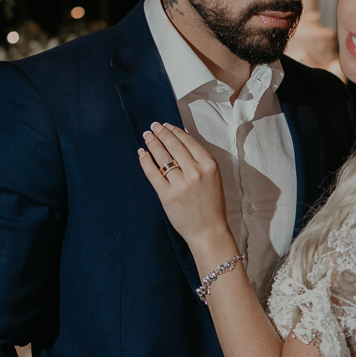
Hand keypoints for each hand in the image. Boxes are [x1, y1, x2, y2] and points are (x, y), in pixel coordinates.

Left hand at [138, 123, 232, 252]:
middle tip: (153, 127)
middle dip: (161, 133)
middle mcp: (195, 172)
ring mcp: (181, 184)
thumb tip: (181, 142)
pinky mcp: (168, 195)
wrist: (208, 230)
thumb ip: (199, 161)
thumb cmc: (211, 205)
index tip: (166, 125)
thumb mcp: (213, 178)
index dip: (175, 131)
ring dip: (153, 143)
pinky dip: (145, 161)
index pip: (188, 141)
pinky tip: (142, 153)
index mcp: (209, 165)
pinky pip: (153, 173)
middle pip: (174, 146)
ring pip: (162, 157)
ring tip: (147, 136)